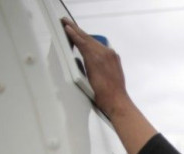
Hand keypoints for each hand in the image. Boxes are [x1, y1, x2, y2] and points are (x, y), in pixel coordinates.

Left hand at [61, 18, 155, 153]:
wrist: (117, 101)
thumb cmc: (113, 95)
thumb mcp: (110, 78)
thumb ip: (101, 70)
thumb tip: (90, 69)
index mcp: (113, 58)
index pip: (97, 44)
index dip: (87, 38)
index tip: (79, 33)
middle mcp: (109, 53)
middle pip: (91, 39)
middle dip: (79, 30)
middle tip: (68, 22)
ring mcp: (102, 54)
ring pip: (86, 38)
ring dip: (74, 30)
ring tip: (66, 24)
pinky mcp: (94, 58)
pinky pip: (82, 43)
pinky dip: (74, 35)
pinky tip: (67, 29)